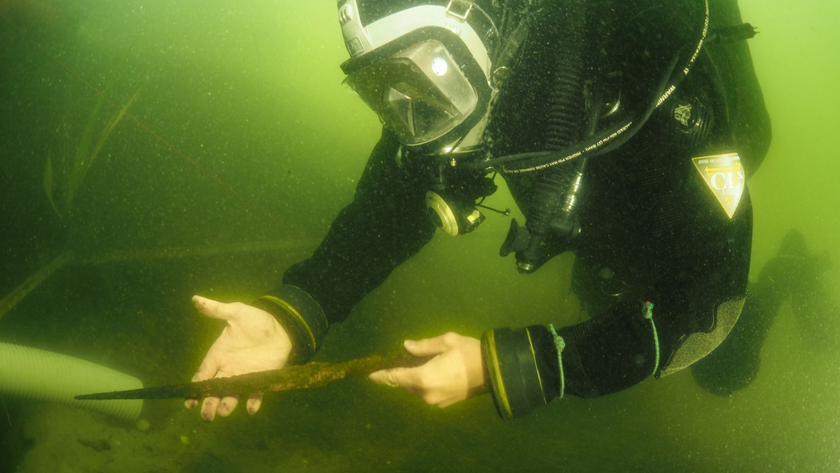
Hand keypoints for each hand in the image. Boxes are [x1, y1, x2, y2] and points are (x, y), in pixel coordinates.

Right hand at [185, 295, 291, 420]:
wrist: (281, 327)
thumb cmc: (256, 320)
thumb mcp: (236, 312)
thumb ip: (217, 310)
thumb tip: (195, 299)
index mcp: (218, 355)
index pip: (202, 374)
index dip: (195, 388)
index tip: (188, 402)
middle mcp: (228, 369)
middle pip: (214, 390)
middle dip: (209, 403)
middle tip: (206, 416)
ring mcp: (244, 376)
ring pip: (232, 394)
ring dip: (228, 404)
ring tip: (224, 412)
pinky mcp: (261, 379)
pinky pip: (255, 393)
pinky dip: (253, 401)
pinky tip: (251, 408)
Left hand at [369, 332, 486, 407]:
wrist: (494, 372)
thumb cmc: (470, 352)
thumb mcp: (446, 341)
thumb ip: (423, 346)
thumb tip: (406, 346)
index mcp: (424, 378)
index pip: (395, 377)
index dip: (381, 376)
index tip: (368, 374)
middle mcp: (426, 394)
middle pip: (404, 384)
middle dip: (399, 374)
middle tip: (395, 360)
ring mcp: (435, 401)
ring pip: (415, 390)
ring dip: (412, 379)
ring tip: (415, 364)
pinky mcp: (444, 403)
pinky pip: (425, 393)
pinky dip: (422, 384)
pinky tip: (429, 372)